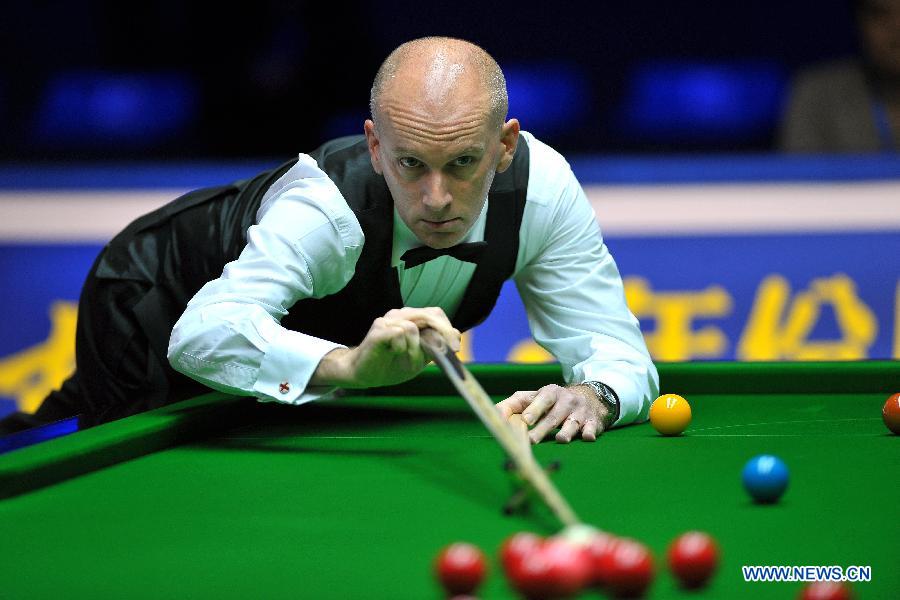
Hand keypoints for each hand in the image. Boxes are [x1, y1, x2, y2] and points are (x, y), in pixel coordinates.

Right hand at [312, 307, 459, 387]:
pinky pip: (399, 333)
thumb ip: (436, 346)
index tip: (455, 347)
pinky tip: (395, 354)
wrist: (364, 374)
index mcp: (412, 320)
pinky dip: (402, 348)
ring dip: (415, 350)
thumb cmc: (392, 364)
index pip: (435, 314)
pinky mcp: (378, 330)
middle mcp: (400, 316)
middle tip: (448, 350)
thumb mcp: (420, 358)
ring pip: (413, 327)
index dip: (448, 328)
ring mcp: (388, 321)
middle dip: (441, 333)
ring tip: (408, 362)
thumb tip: (456, 336)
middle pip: (428, 315)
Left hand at [495, 384, 610, 443]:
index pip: (542, 399)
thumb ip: (513, 405)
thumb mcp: (534, 398)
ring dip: (566, 432)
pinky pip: (592, 429)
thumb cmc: (553, 402)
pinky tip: (587, 437)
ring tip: (560, 439)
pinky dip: (590, 433)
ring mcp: (580, 412)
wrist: (589, 397)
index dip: (534, 409)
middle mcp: (566, 401)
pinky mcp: (593, 423)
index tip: (526, 420)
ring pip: (572, 423)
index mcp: (550, 393)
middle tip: (531, 440)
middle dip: (543, 428)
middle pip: (554, 416)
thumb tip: (494, 416)